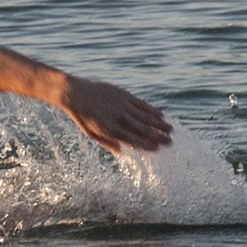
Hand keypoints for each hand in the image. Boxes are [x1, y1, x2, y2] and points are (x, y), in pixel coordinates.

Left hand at [58, 76, 173, 153]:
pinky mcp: (124, 95)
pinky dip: (152, 109)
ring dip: (159, 123)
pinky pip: (141, 104)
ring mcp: (123, 106)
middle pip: (143, 129)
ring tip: (170, 129)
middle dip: (158, 136)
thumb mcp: (91, 134)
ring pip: (145, 116)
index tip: (158, 149)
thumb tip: (122, 152)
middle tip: (170, 141)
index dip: (147, 145)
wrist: (76, 94)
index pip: (133, 140)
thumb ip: (107, 144)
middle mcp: (119, 119)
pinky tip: (161, 114)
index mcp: (111, 131)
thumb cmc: (83, 117)